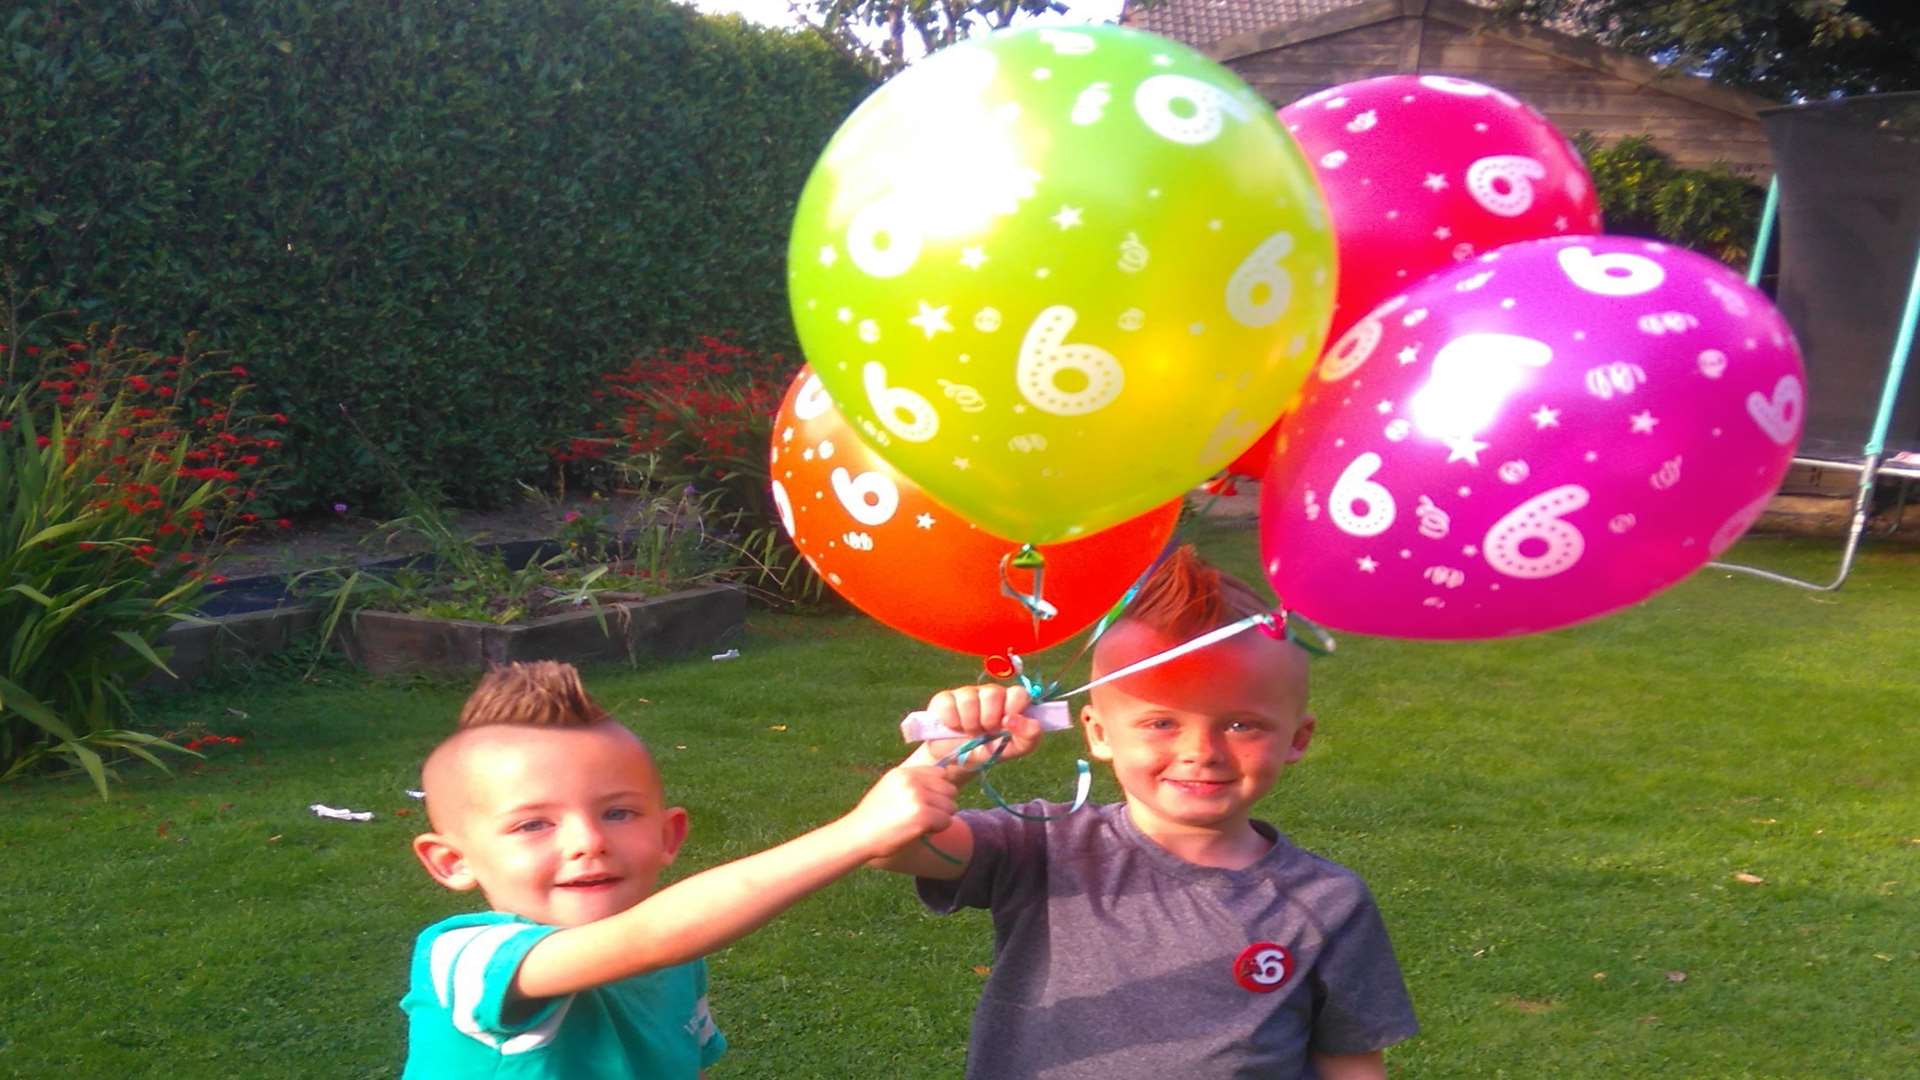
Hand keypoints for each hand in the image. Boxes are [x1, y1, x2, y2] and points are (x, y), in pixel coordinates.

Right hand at [841, 762, 958, 857]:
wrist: (859, 835)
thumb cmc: (875, 816)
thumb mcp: (891, 788)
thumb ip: (914, 782)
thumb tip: (945, 781)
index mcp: (904, 773)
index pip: (941, 773)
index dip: (939, 789)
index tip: (929, 801)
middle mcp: (912, 781)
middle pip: (950, 789)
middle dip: (942, 804)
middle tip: (923, 815)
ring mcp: (918, 797)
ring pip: (950, 807)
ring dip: (940, 818)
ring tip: (918, 823)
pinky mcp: (923, 816)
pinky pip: (946, 821)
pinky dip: (937, 829)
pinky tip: (919, 831)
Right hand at [922, 683, 1040, 768]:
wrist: (958, 763)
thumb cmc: (990, 751)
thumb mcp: (1014, 749)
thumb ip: (1029, 736)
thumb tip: (1016, 719)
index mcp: (1010, 702)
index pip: (1018, 692)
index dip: (1013, 708)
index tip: (1006, 725)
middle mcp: (990, 693)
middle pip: (993, 693)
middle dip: (989, 720)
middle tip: (985, 732)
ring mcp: (967, 693)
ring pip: (969, 698)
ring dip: (970, 723)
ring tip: (970, 733)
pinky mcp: (944, 698)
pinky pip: (948, 703)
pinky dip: (952, 721)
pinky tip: (954, 728)